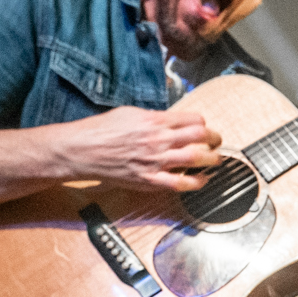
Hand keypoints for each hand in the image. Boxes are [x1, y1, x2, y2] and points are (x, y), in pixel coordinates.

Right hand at [53, 105, 223, 191]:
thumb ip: (153, 117)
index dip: (203, 124)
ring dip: (212, 159)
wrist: (81, 150)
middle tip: (216, 142)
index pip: (193, 119)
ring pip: (197, 158)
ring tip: (215, 160)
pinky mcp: (149, 180)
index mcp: (154, 120)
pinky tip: (202, 179)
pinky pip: (181, 183)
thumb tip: (170, 120)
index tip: (203, 128)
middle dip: (214, 139)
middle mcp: (158, 139)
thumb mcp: (129, 113)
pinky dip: (197, 182)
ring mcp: (155, 161)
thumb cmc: (101, 130)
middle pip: (201, 137)